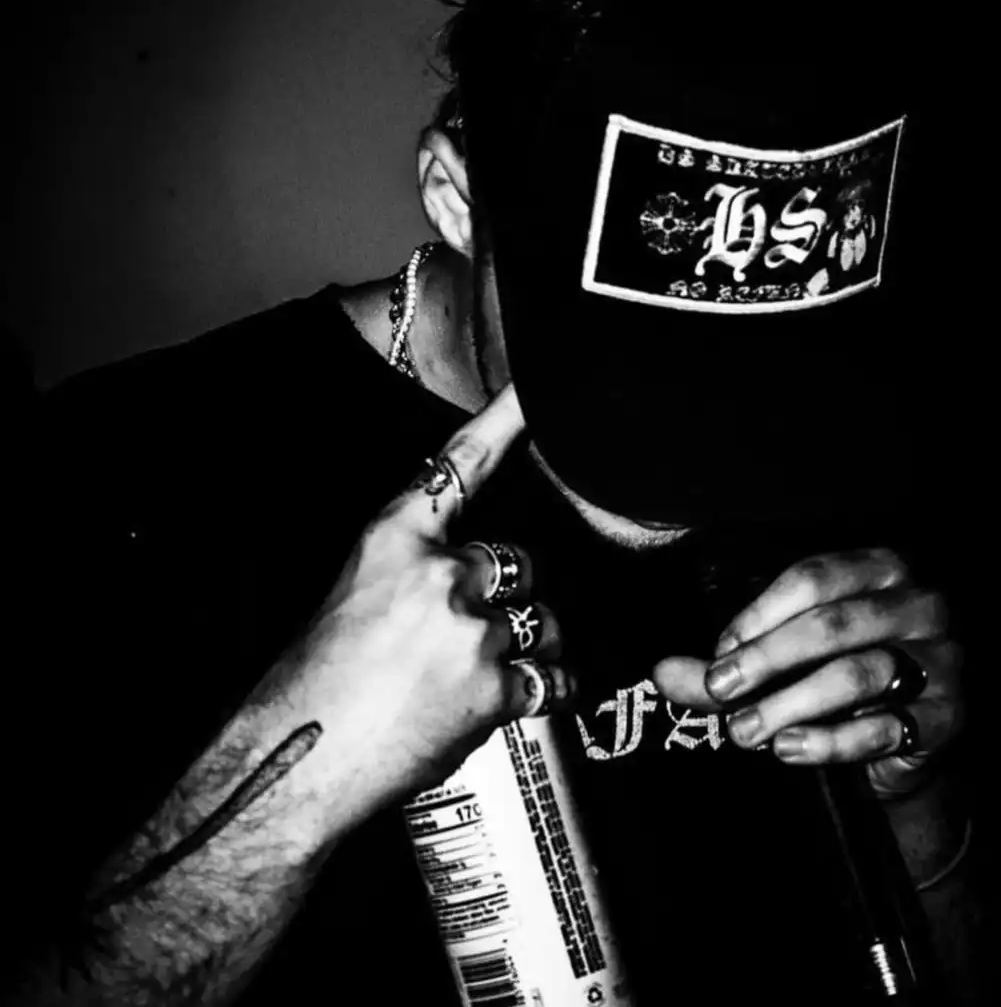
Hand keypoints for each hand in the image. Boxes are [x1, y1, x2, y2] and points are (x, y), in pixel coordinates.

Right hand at [298, 385, 569, 802]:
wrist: (296, 759)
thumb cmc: (313, 682)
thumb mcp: (352, 595)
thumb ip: (412, 571)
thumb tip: (465, 576)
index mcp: (393, 541)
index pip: (460, 468)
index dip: (502, 424)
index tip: (532, 393)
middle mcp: (438, 576)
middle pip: (520, 563)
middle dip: (510, 596)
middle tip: (475, 632)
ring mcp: (469, 631)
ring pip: (545, 621)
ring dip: (531, 643)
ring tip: (485, 672)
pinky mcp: (492, 689)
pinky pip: (552, 678)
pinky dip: (545, 690)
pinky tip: (514, 700)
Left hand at [652, 549, 963, 797]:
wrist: (901, 747)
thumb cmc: (834, 681)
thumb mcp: (781, 665)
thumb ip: (728, 664)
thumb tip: (660, 672)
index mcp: (877, 570)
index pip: (811, 579)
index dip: (758, 617)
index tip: (719, 653)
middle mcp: (918, 605)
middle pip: (832, 623)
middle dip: (767, 659)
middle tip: (720, 689)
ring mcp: (941, 660)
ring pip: (858, 673)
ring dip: (791, 703)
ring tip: (745, 730)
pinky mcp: (949, 717)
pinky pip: (886, 727)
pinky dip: (830, 741)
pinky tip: (789, 749)